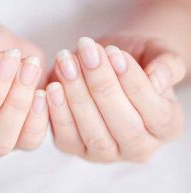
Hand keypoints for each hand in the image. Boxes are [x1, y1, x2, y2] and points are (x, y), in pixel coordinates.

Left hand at [47, 36, 184, 162]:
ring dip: (76, 95)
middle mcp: (138, 147)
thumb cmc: (133, 61)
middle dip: (101, 85)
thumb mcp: (156, 54)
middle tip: (87, 52)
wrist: (106, 68)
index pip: (154, 111)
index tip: (114, 53)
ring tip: (67, 63)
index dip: (132, 81)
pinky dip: (57, 113)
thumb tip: (157, 79)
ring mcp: (105, 153)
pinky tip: (52, 87)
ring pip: (93, 132)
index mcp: (166, 127)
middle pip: (123, 124)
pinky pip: (65, 137)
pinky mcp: (76, 149)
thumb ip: (167, 65)